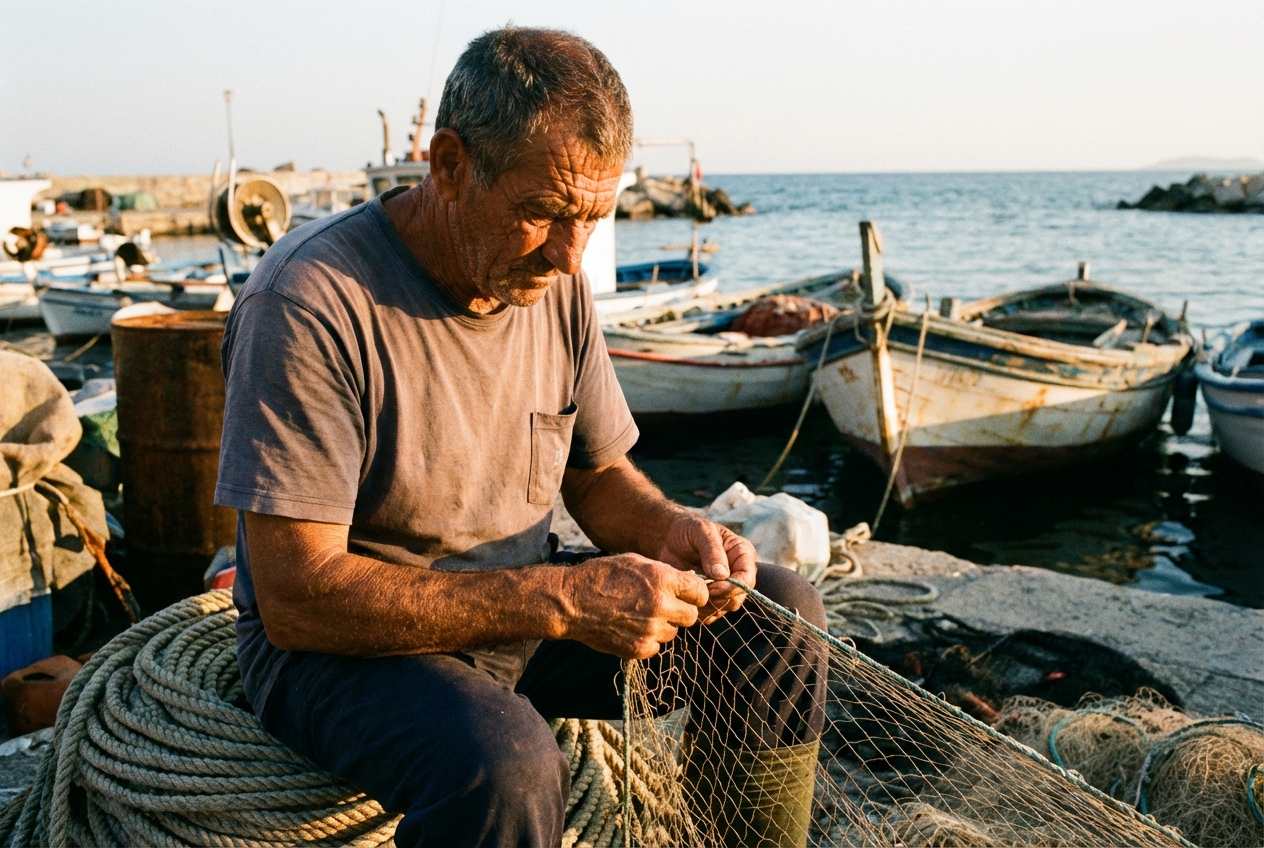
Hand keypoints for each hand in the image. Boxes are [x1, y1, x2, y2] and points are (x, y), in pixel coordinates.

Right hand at [560, 553, 710, 658]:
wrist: (572, 602)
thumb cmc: (602, 576)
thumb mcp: (635, 562)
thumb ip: (664, 573)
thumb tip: (686, 584)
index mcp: (662, 579)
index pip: (701, 592)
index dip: (695, 593)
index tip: (687, 594)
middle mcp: (660, 605)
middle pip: (691, 615)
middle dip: (681, 610)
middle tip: (665, 606)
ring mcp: (650, 630)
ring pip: (673, 632)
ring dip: (663, 625)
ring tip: (641, 615)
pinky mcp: (639, 649)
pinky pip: (657, 646)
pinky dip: (648, 639)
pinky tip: (631, 627)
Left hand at [656, 513, 756, 624]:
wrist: (670, 538)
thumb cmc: (688, 530)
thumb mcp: (701, 531)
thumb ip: (713, 551)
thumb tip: (722, 575)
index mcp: (742, 555)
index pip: (747, 579)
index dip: (732, 587)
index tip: (712, 587)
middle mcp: (738, 574)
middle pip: (737, 599)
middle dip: (717, 598)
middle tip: (696, 590)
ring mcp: (724, 588)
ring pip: (723, 609)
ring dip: (705, 605)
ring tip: (688, 591)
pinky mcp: (711, 598)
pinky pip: (709, 614)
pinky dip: (697, 610)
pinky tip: (684, 597)